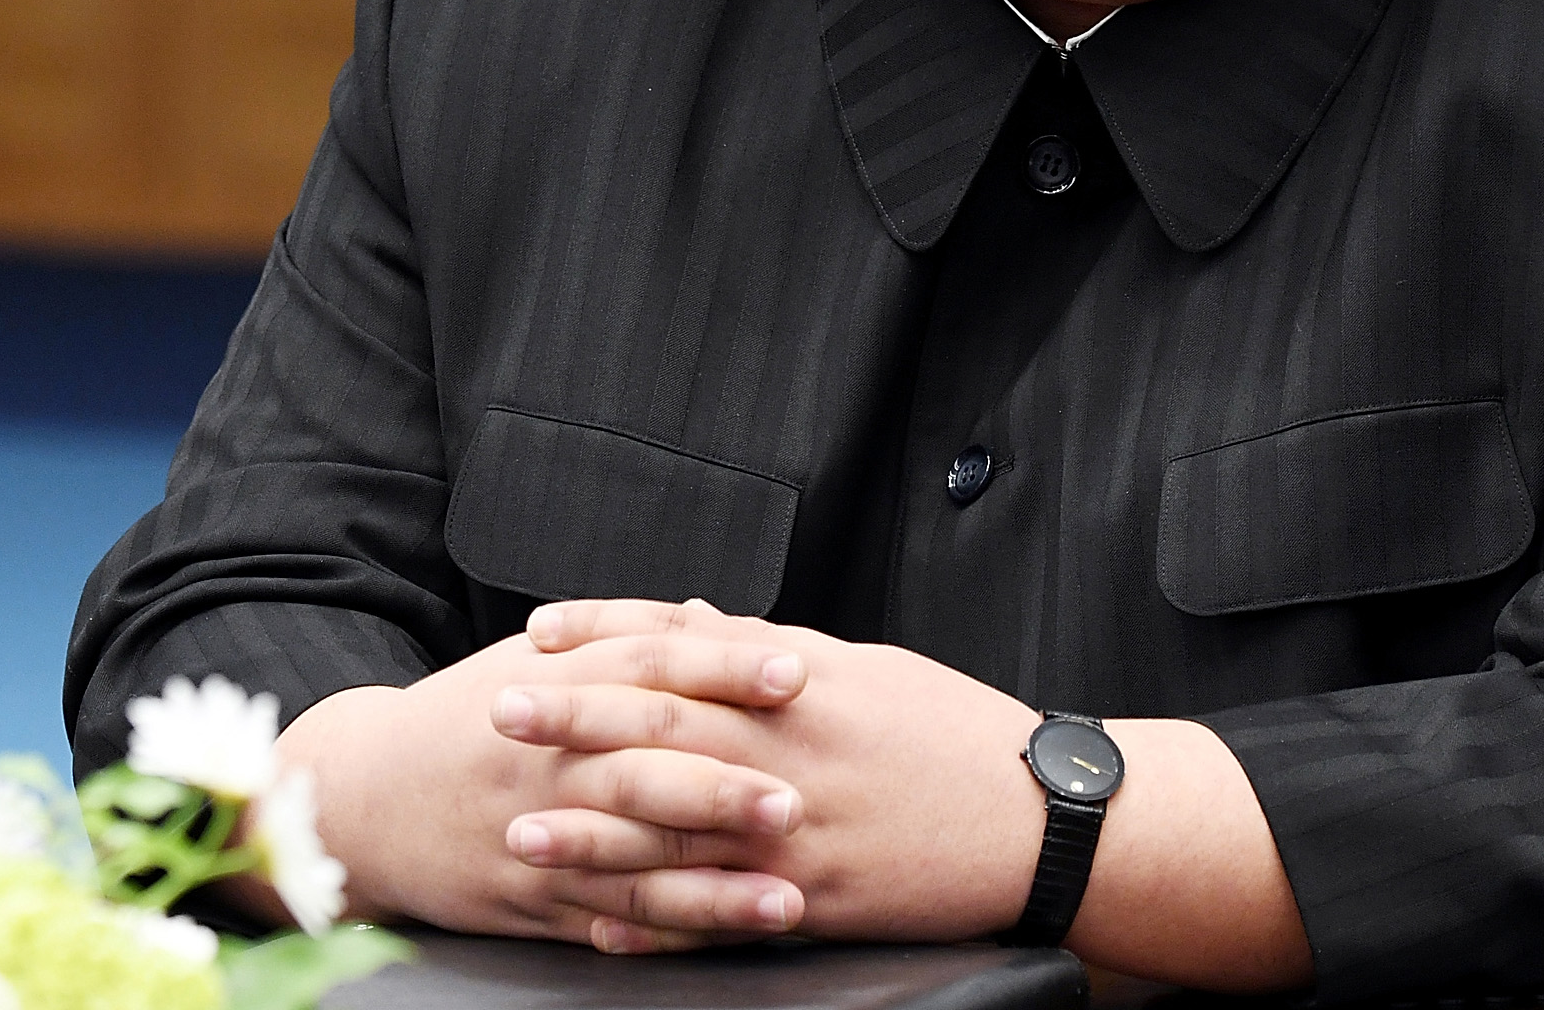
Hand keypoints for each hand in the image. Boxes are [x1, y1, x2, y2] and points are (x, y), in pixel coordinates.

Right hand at [272, 626, 812, 951]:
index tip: (794, 671)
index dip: (722, 668)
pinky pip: (607, 922)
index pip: (646, 667)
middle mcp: (543, 764)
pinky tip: (720, 942)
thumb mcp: (527, 665)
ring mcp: (535, 839)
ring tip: (787, 898)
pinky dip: (666, 933)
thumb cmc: (461, 720)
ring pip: (634, 866)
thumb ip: (617, 642)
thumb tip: (711, 618)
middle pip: (641, 773)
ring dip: (714, 888)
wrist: (360, 798)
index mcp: (548, 687)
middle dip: (722, 790)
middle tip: (795, 800)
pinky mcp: (528, 904)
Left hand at [509, 601, 1042, 942]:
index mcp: (802, 678)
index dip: (606, 634)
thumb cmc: (955, 731)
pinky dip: (660, 924)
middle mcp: (792, 747)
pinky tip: (603, 928)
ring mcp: (801, 829)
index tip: (540, 631)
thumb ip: (767, 647)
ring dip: (591, 835)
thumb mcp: (866, 665)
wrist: (1046, 822)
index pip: (683, 642)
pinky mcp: (819, 898)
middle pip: (662, 726)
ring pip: (676, 830)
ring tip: (519, 831)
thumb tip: (691, 614)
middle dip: (574, 720)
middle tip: (498, 713)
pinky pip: (722, 914)